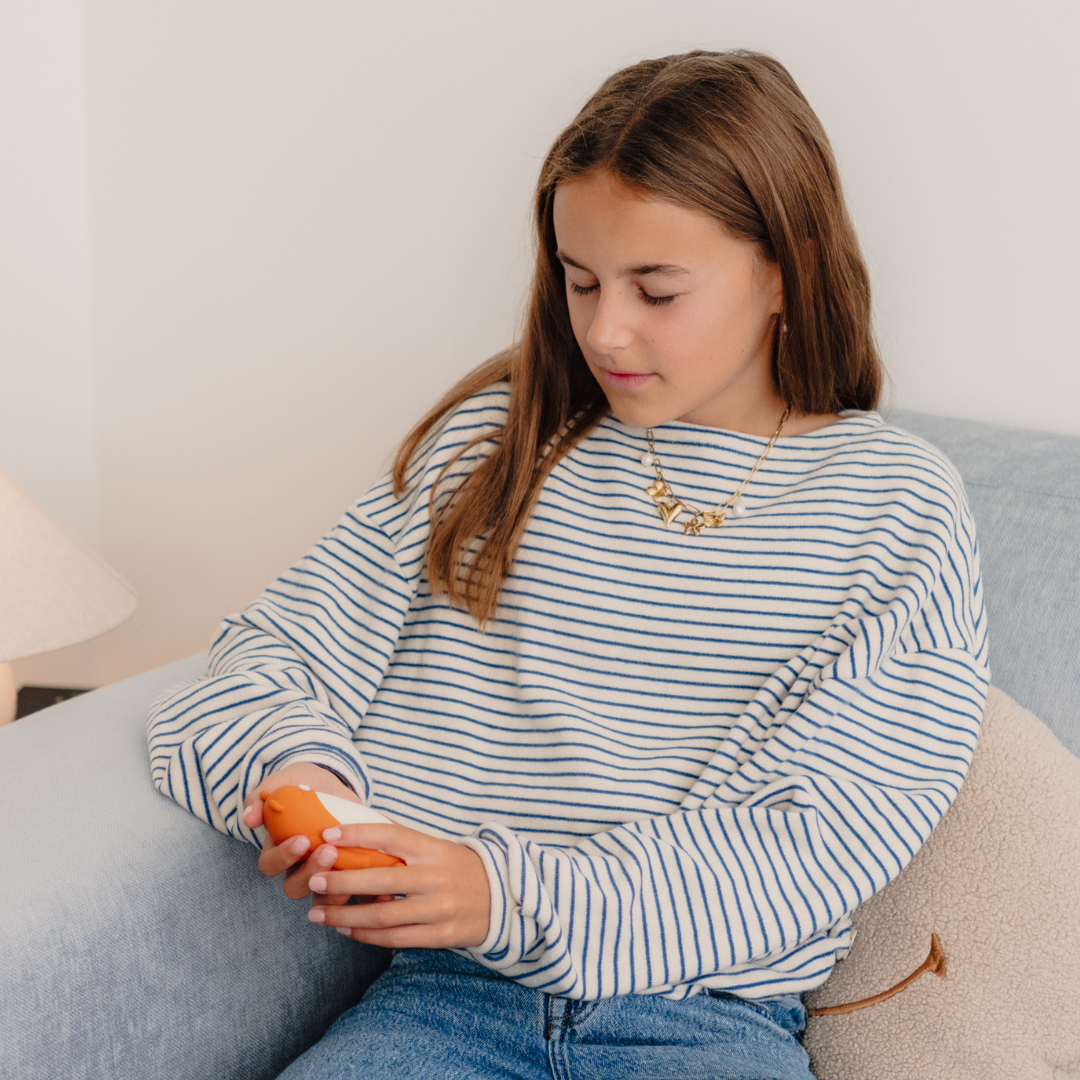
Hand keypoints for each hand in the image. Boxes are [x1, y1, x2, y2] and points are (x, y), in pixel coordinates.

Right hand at [240, 762, 361, 901]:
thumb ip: (262, 796)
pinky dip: (362, 890)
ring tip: (348, 864)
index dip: (283, 857)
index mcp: (277, 848)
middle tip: (328, 851)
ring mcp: (323, 872)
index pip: (269, 865)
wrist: (335, 782)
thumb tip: (248, 818)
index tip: (302, 840)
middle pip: (294, 887)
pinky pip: (351, 893)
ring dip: (334, 886)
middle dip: (311, 872)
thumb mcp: (284, 781)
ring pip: (321, 895)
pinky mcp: (346, 873)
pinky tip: (375, 878)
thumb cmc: (303, 783)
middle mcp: (297, 866)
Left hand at [306, 822, 490, 948]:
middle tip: (312, 881)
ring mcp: (438, 908)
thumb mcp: (436, 847)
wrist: (503, 898)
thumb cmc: (458, 868)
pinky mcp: (440, 935)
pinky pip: (395, 938)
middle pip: (380, 879)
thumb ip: (402, 843)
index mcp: (432, 849)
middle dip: (341, 881)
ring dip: (345, 915)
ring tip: (318, 913)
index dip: (357, 834)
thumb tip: (355, 831)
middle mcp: (435, 877)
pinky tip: (345, 929)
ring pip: (382, 916)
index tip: (328, 836)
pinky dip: (365, 935)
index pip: (390, 836)